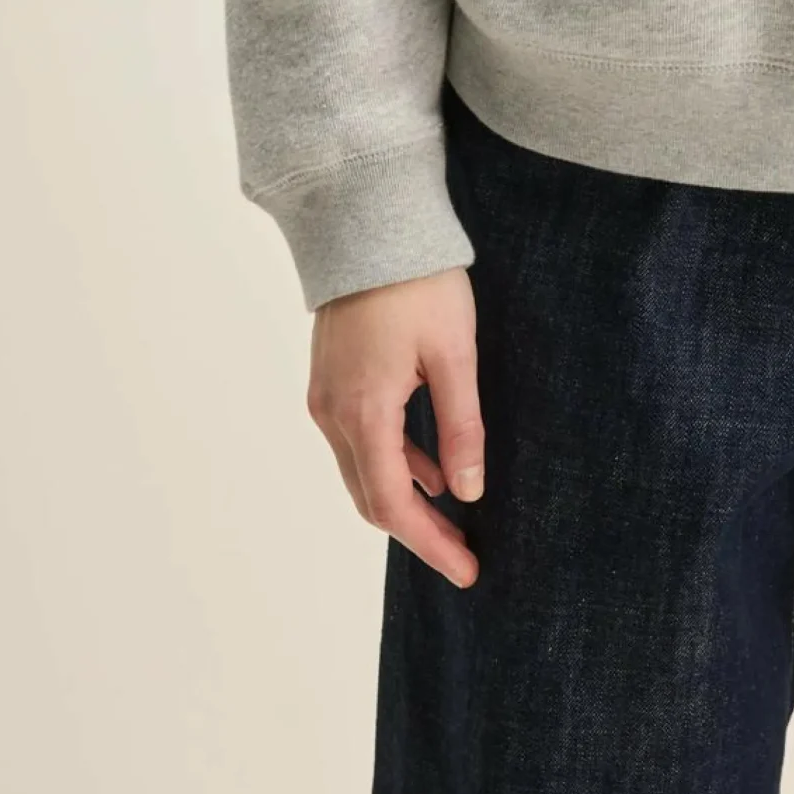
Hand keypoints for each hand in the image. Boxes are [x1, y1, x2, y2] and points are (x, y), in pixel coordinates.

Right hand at [307, 267, 484, 589]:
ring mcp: (325, 398)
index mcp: (364, 411)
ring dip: (403, 499)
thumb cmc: (420, 283)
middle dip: (417, 532)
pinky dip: (392, 463)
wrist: (369, 223)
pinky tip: (429, 469)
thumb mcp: (454, 354)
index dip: (429, 543)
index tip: (466, 570)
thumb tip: (468, 492)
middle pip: (371, 497)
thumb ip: (461, 426)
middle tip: (463, 557)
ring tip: (452, 523)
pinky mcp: (330, 381)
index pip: (393, 503)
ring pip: (362, 471)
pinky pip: (359, 441)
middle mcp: (332, 413)